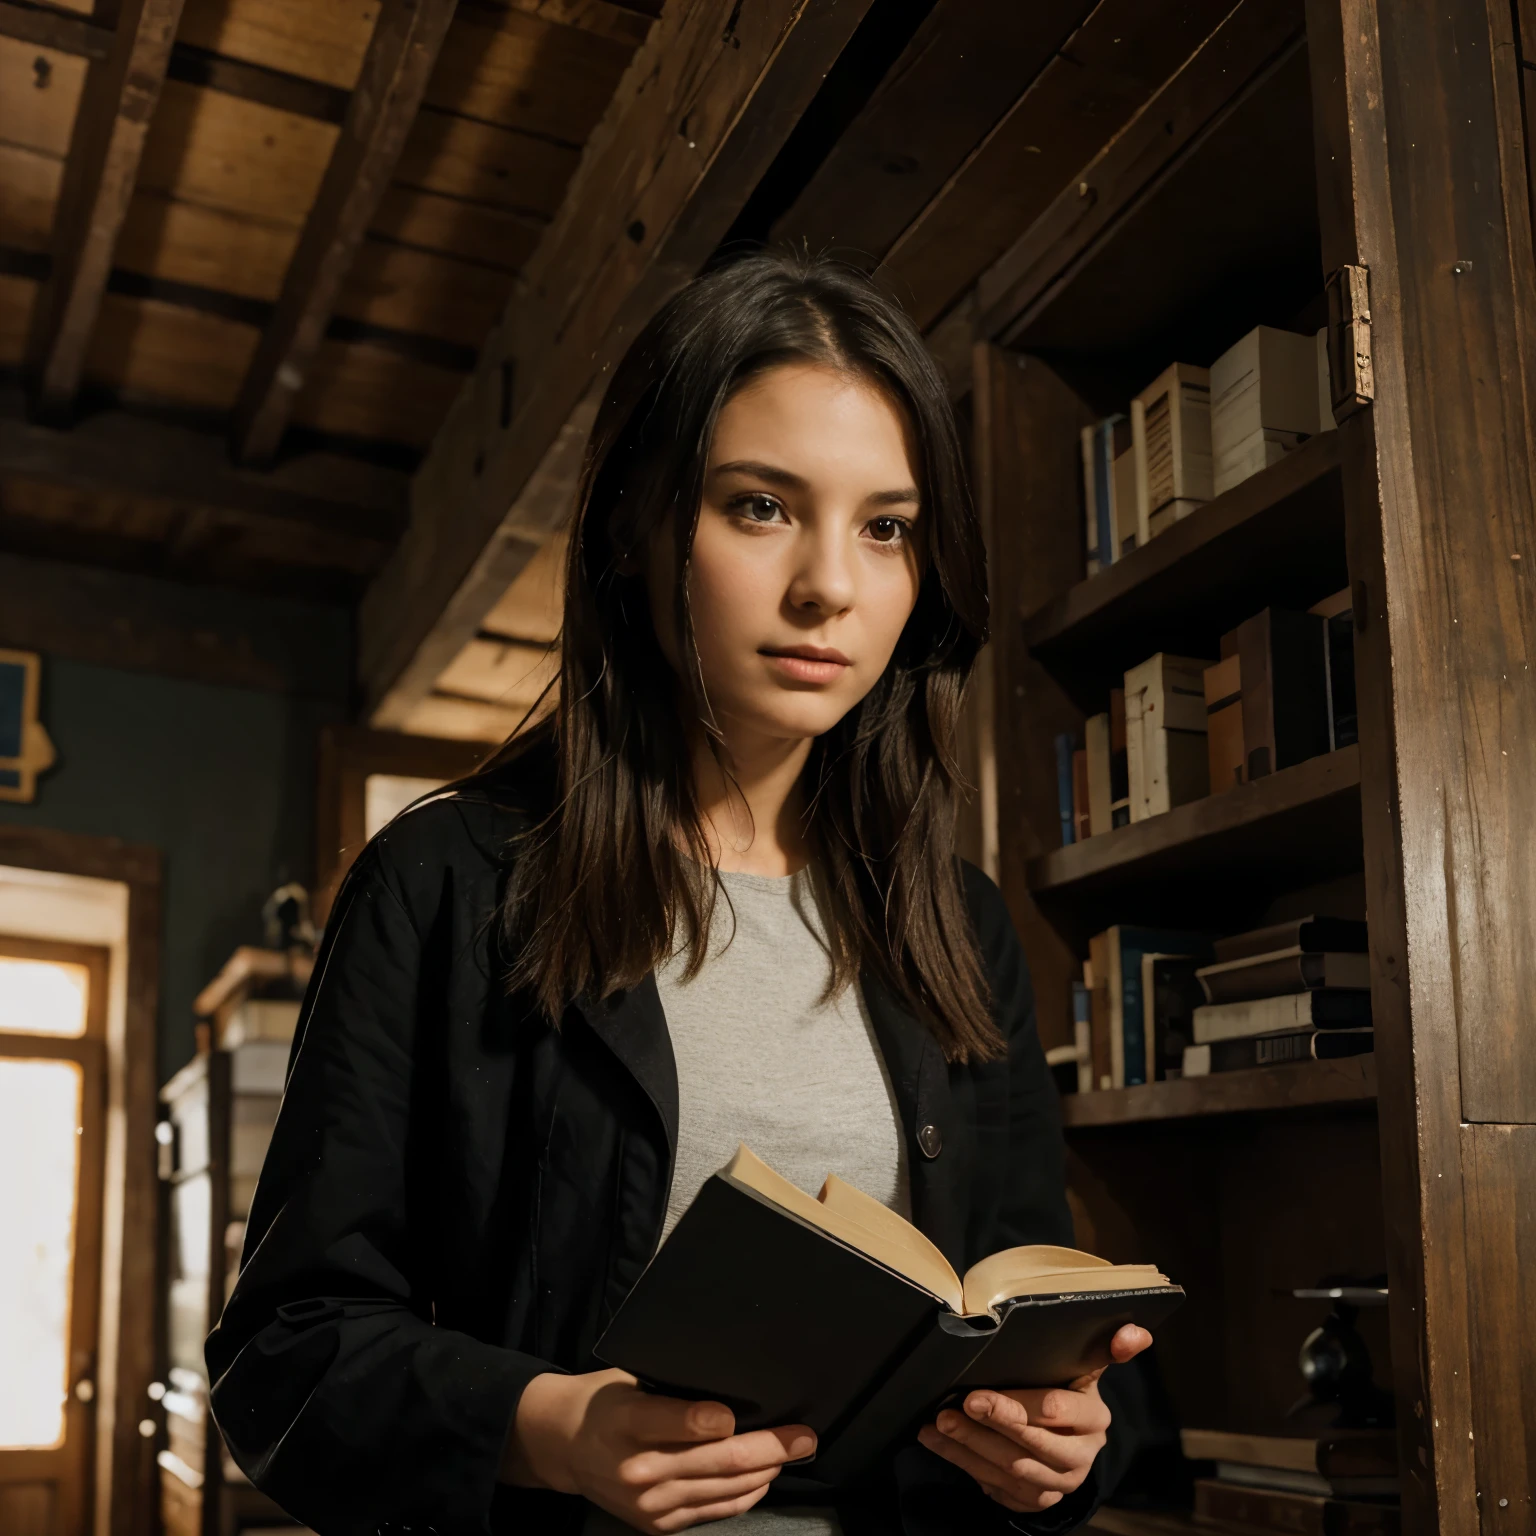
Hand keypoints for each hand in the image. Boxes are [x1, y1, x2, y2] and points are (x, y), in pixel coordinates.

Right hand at [501, 1367, 815, 1532]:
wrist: (565, 1447)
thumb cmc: (606, 1400)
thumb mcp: (630, 1379)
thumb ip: (673, 1388)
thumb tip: (731, 1385)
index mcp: (627, 1419)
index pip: (679, 1422)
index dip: (717, 1420)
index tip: (750, 1411)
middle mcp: (640, 1468)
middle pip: (717, 1460)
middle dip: (770, 1447)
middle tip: (804, 1436)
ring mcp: (650, 1504)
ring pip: (724, 1489)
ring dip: (766, 1472)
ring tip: (794, 1453)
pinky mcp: (658, 1525)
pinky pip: (715, 1510)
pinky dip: (745, 1494)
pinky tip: (763, 1477)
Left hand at [917, 1324, 1151, 1514]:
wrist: (1072, 1441)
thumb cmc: (1068, 1389)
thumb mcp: (1085, 1368)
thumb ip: (1104, 1348)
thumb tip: (1135, 1331)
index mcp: (1093, 1417)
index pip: (1055, 1411)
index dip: (1016, 1405)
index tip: (977, 1393)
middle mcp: (1081, 1455)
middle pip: (1032, 1444)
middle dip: (990, 1425)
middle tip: (954, 1408)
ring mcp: (1059, 1483)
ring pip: (1011, 1469)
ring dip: (969, 1447)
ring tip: (939, 1424)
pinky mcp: (1037, 1501)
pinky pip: (996, 1487)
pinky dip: (963, 1464)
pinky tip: (939, 1443)